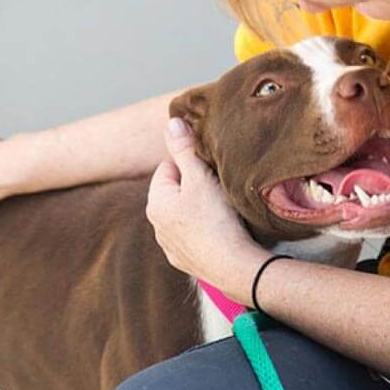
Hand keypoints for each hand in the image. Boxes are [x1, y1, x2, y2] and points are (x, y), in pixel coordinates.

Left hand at [146, 118, 269, 303]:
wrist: (233, 267)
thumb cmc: (216, 220)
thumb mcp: (200, 177)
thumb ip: (184, 149)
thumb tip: (172, 122)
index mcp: (156, 202)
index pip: (168, 167)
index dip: (191, 163)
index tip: (211, 169)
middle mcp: (157, 226)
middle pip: (176, 191)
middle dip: (195, 185)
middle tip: (219, 187)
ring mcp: (171, 246)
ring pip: (185, 214)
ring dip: (200, 208)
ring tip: (223, 210)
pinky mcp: (187, 261)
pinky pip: (194, 236)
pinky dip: (205, 230)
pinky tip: (221, 231)